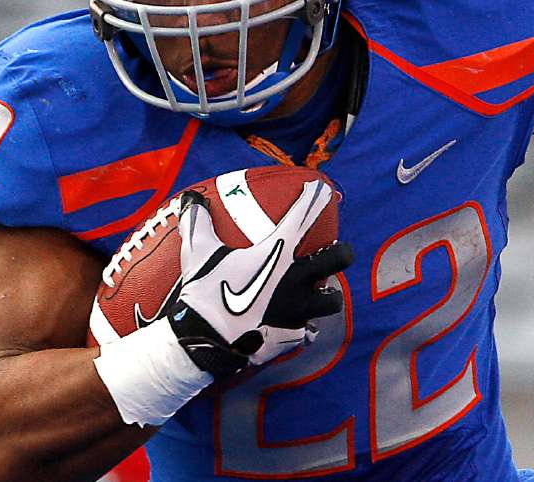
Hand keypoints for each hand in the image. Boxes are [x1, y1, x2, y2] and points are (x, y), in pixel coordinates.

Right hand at [168, 180, 352, 376]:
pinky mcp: (293, 336)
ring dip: (327, 295)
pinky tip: (298, 327)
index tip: (322, 189)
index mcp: (277, 253)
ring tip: (321, 293)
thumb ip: (198, 223)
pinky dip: (303, 329)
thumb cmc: (205, 293)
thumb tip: (191, 199)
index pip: (303, 217)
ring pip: (331, 300)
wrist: (206, 343)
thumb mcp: (199, 253)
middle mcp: (296, 279)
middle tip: (336, 251)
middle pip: (338, 258)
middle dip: (342, 251)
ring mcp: (298, 309)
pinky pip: (308, 332)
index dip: (314, 199)